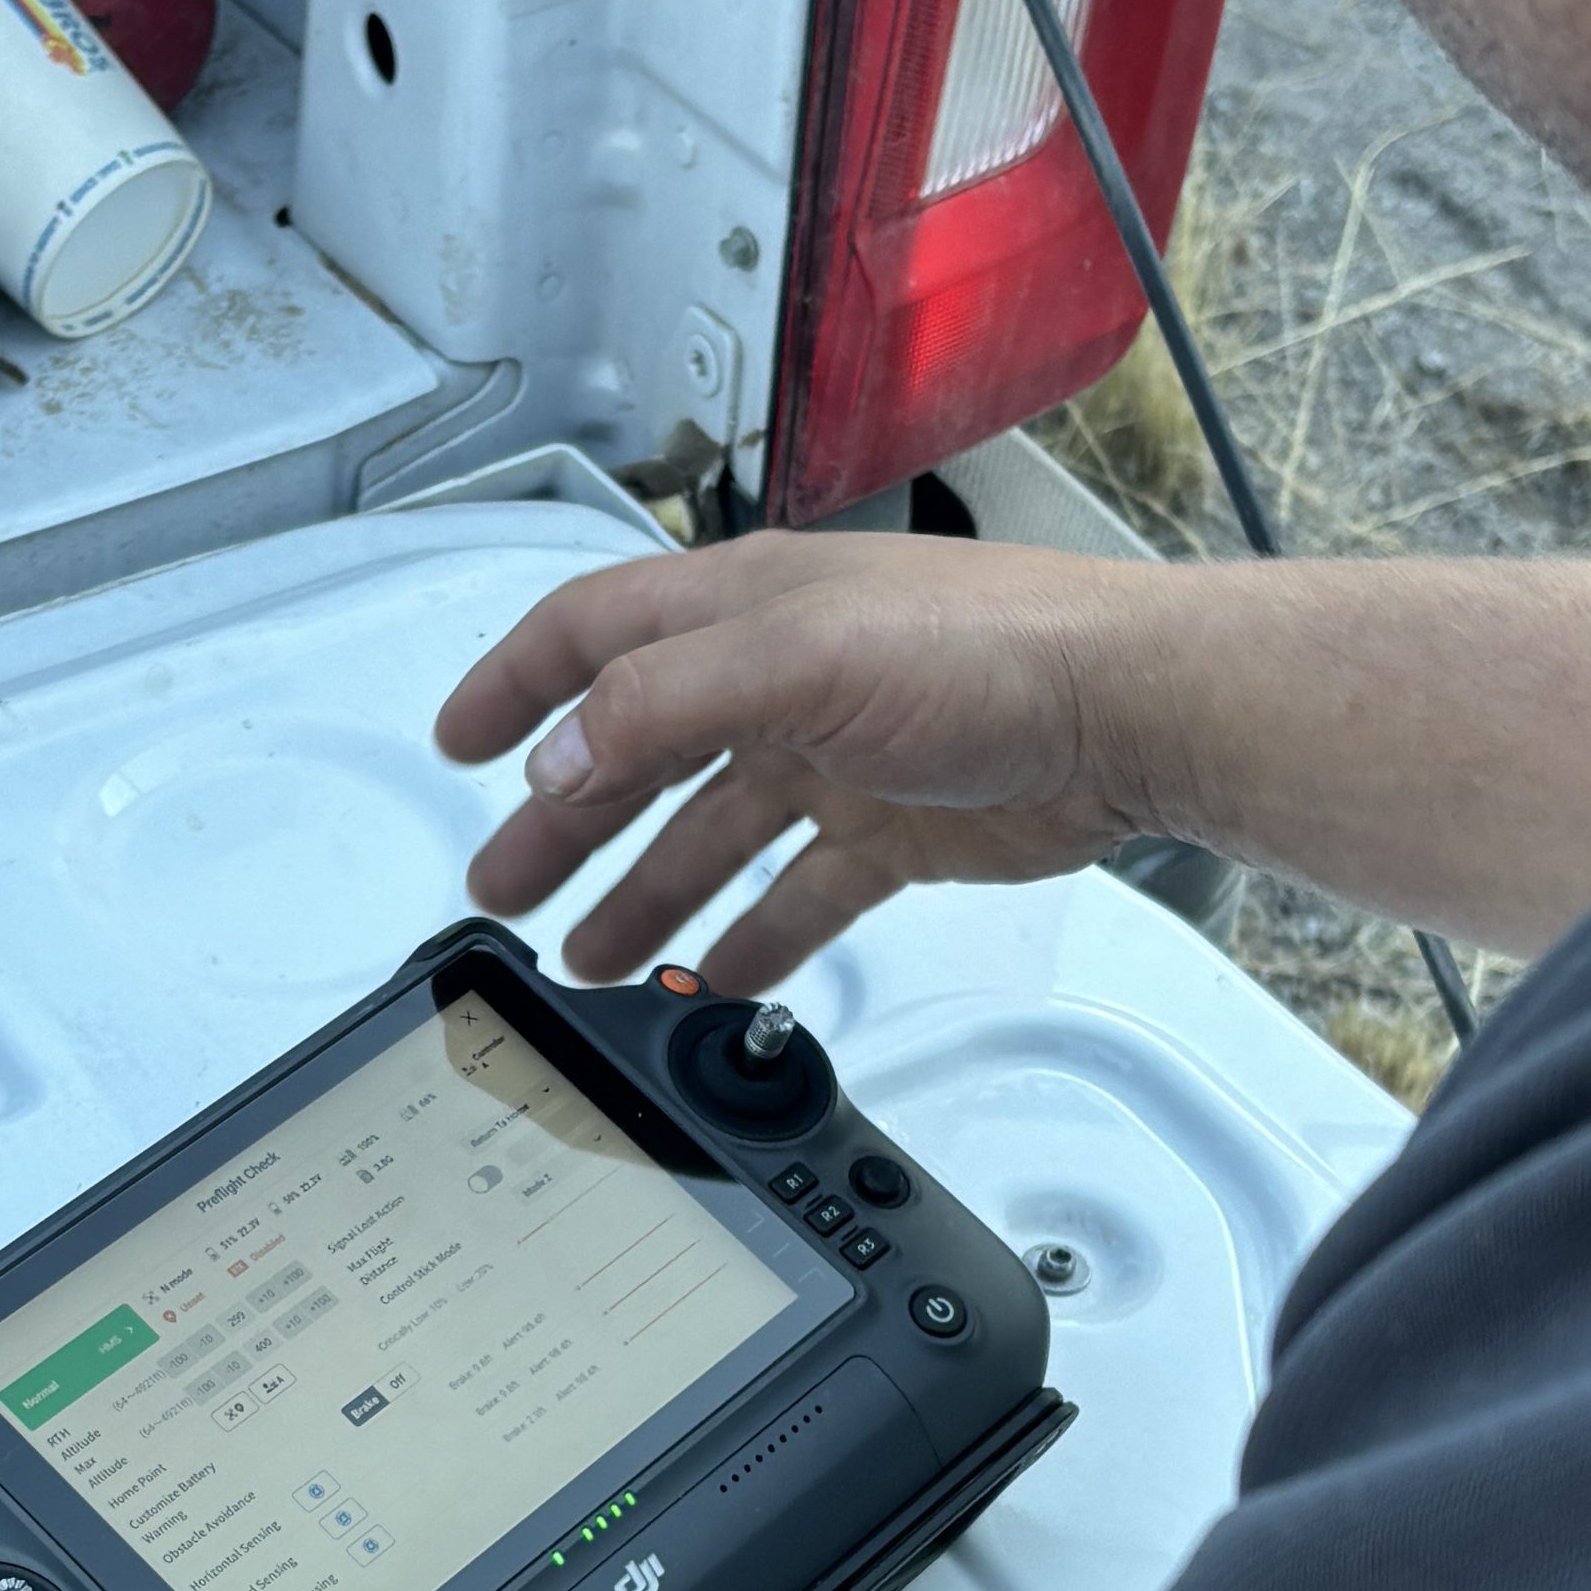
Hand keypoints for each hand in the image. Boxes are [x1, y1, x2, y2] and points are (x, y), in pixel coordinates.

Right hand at [435, 533, 1170, 990]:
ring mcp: (837, 757)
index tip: (457, 743)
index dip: (516, 686)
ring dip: (642, 893)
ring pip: (710, 834)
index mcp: (746, 612)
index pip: (592, 637)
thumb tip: (562, 754)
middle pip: (638, 753)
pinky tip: (716, 978)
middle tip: (504, 892)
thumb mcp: (804, 657)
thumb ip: (668, 702)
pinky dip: (754, 936)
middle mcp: (783, 678)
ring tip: (589, 960)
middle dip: (562, 823)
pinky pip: (800, 893)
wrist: (1133, 712)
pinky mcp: (895, 830)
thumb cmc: (995, 647)